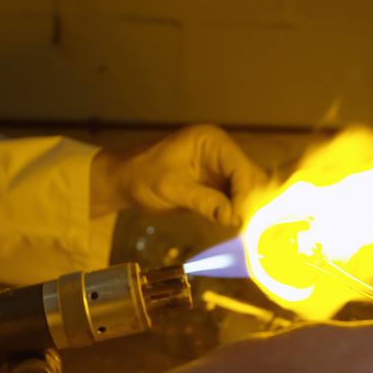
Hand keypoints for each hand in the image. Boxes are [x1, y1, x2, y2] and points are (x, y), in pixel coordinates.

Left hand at [90, 124, 267, 226]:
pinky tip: (235, 227)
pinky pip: (235, 199)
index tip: (240, 219)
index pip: (241, 168)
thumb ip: (203, 200)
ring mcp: (220, 168)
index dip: (246, 194)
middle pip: (249, 178)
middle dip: (250, 203)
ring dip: (245, 209)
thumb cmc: (141, 177)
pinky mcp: (215, 185)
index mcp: (212, 142)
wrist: (122, 181)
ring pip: (246, 190)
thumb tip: (233, 217)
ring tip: (242, 231)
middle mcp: (221, 152)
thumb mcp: (171, 189)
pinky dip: (236, 213)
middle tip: (245, 229)